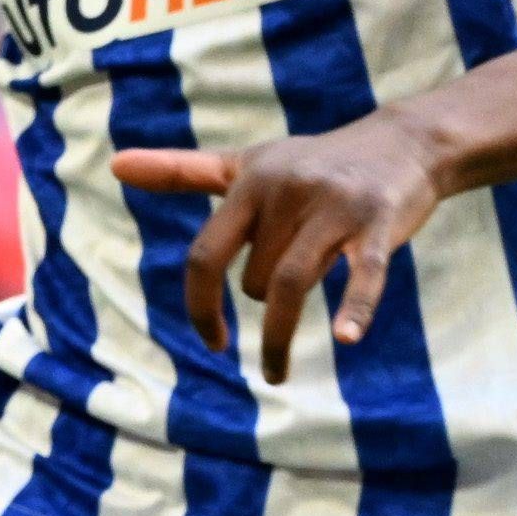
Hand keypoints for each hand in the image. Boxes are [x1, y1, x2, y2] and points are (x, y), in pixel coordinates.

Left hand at [119, 107, 452, 384]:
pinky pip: (365, 273)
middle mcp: (288, 192)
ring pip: (291, 283)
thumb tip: (113, 165)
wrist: (403, 142)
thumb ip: (181, 172)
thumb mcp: (247, 164)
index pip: (206, 254)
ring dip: (278, 335)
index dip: (200, 305)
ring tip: (275, 373)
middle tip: (282, 302)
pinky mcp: (380, 223)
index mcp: (250, 184)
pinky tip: (346, 339)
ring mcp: (335, 208)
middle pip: (255, 280)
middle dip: (262, 303)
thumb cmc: (312, 162)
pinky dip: (355, 308)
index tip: (211, 341)